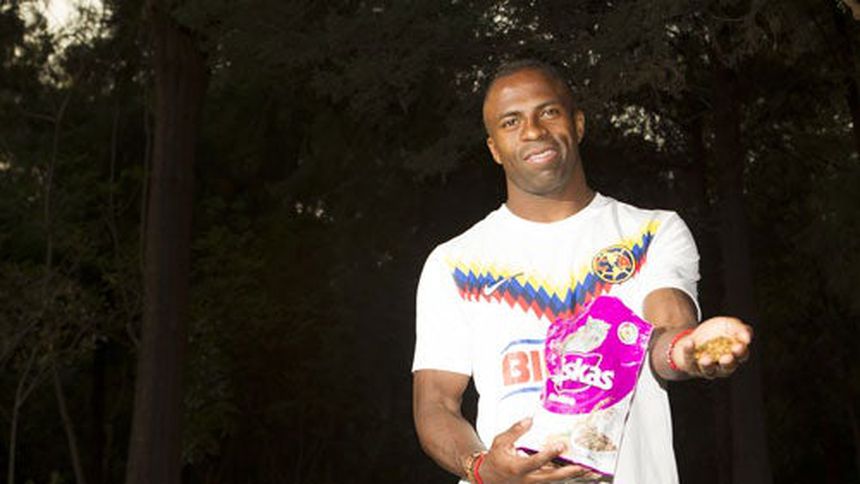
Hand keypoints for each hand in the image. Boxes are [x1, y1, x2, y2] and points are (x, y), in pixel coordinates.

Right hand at [478, 417, 601, 482]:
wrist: (489, 478)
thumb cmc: (495, 460)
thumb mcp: (500, 442)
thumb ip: (516, 431)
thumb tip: (531, 419)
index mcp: (517, 468)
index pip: (535, 461)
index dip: (549, 454)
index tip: (560, 445)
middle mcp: (527, 479)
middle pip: (552, 477)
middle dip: (569, 472)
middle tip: (584, 466)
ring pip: (556, 481)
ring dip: (572, 476)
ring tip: (589, 470)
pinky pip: (554, 481)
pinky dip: (566, 476)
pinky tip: (578, 472)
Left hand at [672, 317, 751, 378]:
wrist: (693, 339)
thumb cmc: (714, 333)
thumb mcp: (728, 325)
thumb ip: (740, 329)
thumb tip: (747, 338)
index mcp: (734, 356)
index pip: (742, 356)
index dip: (741, 352)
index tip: (738, 346)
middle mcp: (722, 366)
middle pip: (727, 368)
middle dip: (727, 363)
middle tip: (726, 358)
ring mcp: (706, 368)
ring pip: (709, 371)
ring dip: (708, 365)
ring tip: (706, 359)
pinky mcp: (691, 365)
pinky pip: (689, 361)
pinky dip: (689, 351)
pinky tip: (690, 342)